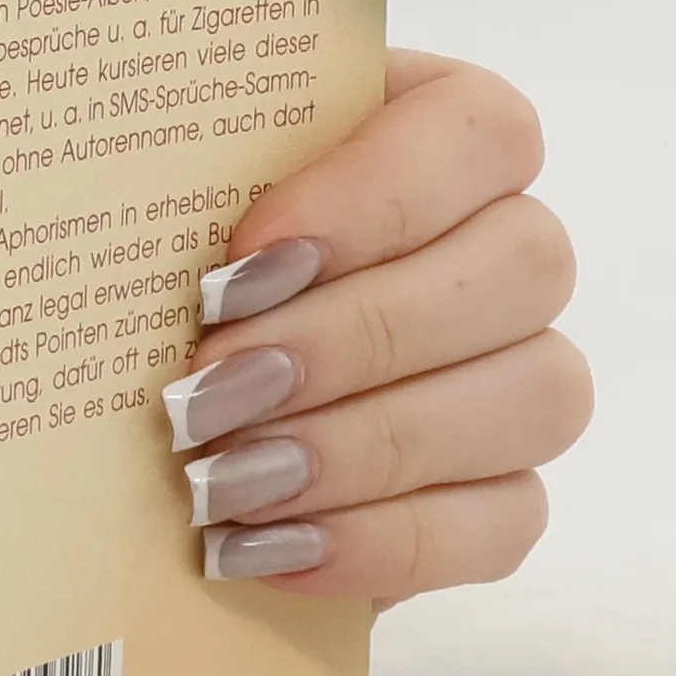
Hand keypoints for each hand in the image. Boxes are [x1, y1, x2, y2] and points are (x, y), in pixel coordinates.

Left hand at [161, 49, 591, 606]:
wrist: (140, 403)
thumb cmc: (144, 255)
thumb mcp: (149, 181)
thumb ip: (179, 161)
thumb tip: (152, 170)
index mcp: (434, 129)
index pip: (480, 129)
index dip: (376, 194)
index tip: (239, 262)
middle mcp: (503, 242)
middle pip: (521, 266)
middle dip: (352, 337)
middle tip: (210, 388)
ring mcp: (520, 371)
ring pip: (535, 395)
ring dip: (368, 445)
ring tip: (225, 479)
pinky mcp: (499, 492)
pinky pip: (507, 521)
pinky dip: (384, 539)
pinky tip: (266, 547)